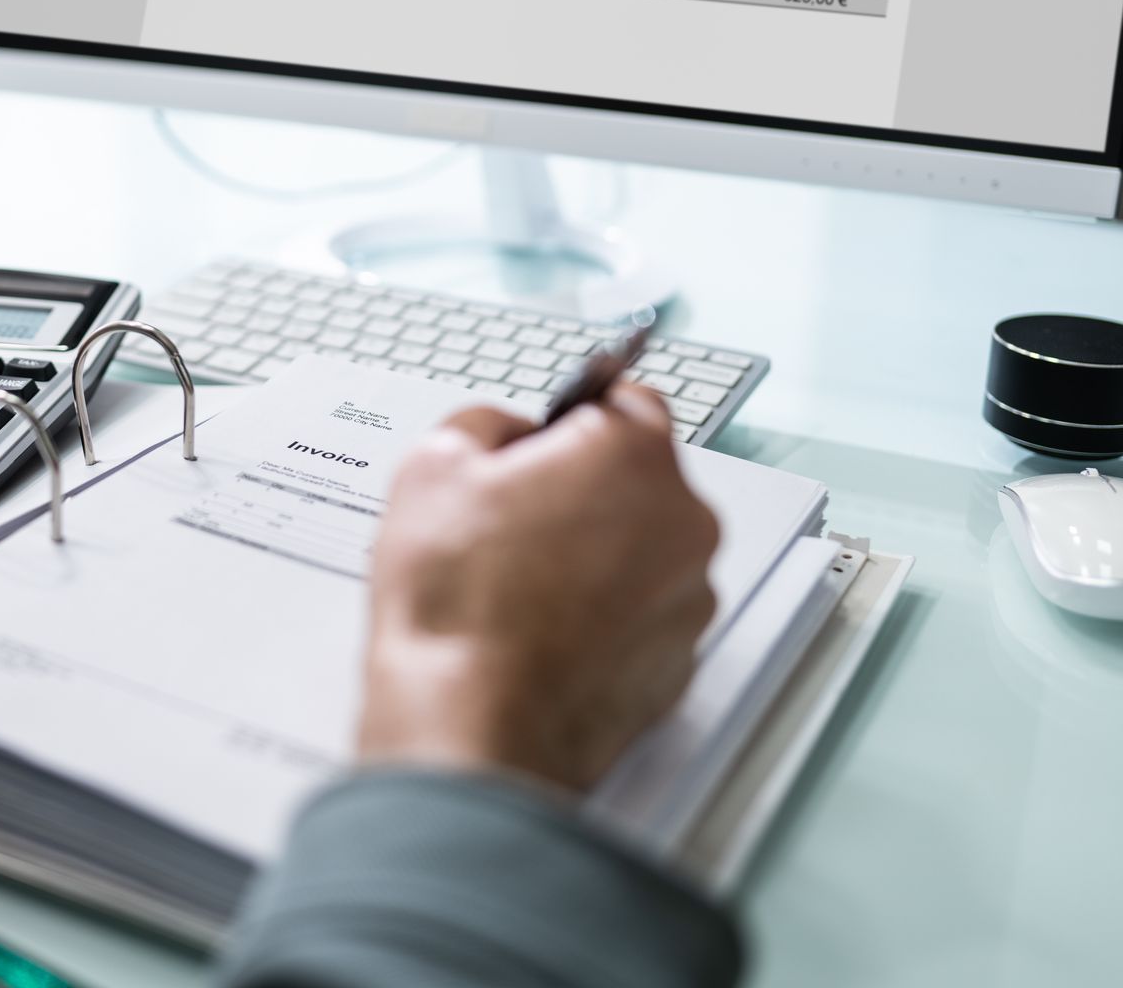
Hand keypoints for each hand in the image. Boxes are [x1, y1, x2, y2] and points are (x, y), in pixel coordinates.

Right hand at [357, 385, 719, 793]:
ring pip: (641, 549)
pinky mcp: (679, 662)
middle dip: (581, 488)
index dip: (572, 415)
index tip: (545, 435)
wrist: (473, 725)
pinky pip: (641, 614)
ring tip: (518, 584)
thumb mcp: (434, 465)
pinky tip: (541, 630)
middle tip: (510, 518)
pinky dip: (603, 615)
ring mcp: (689, 597)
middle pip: (637, 478)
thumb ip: (485, 423)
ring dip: (595, 554)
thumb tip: (507, 433)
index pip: (626, 397)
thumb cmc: (458, 605)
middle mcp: (683, 522)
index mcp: (633, 457)